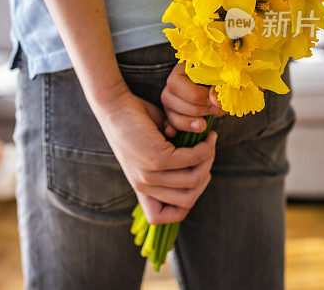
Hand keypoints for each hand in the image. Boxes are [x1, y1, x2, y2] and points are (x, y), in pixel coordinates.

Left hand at [94, 87, 216, 224]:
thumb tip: (200, 168)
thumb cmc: (136, 124)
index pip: (161, 218)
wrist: (114, 105)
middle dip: (204, 177)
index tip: (193, 178)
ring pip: (193, 180)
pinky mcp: (156, 158)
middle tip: (206, 154)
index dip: (183, 204)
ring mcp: (149, 173)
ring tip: (209, 143)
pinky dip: (204, 150)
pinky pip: (192, 160)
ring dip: (208, 161)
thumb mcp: (152, 152)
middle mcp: (143, 185)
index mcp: (140, 187)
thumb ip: (172, 166)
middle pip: (188, 199)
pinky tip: (205, 138)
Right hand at [161, 62, 225, 133]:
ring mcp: (172, 98)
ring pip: (170, 113)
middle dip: (195, 109)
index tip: (217, 101)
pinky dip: (174, 129)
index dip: (197, 95)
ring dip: (188, 122)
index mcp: (183, 68)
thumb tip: (214, 100)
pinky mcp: (175, 112)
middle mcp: (173, 82)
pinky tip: (177, 133)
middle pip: (169, 98)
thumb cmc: (229, 80)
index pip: (177, 83)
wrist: (229, 86)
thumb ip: (223, 87)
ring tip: (205, 124)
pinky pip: (169, 123)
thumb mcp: (229, 79)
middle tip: (216, 111)